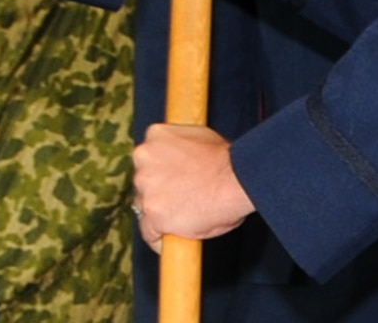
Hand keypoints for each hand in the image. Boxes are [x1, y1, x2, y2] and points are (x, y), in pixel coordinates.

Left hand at [132, 124, 253, 249]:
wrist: (235, 178)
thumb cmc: (226, 161)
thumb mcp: (199, 138)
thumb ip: (180, 148)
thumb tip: (180, 158)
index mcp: (155, 135)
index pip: (147, 158)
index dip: (159, 173)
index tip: (169, 182)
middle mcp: (144, 157)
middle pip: (142, 181)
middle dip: (157, 192)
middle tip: (179, 201)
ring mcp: (146, 186)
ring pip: (143, 207)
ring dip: (158, 214)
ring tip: (182, 219)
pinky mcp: (152, 212)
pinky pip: (149, 233)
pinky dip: (159, 240)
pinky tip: (172, 241)